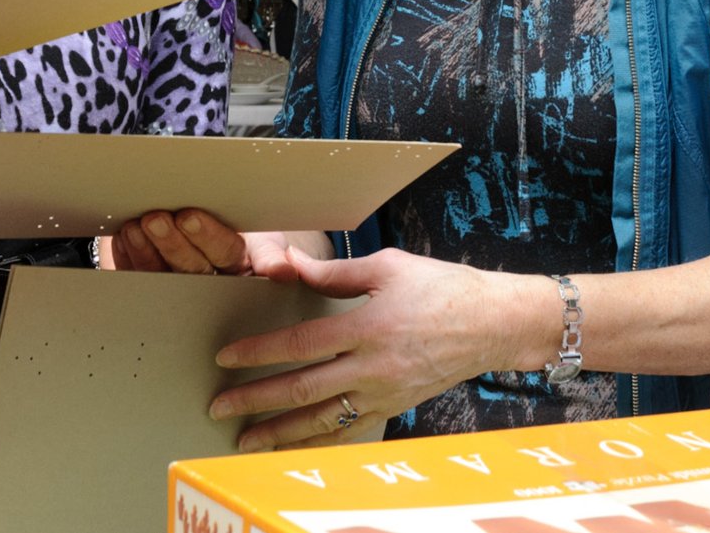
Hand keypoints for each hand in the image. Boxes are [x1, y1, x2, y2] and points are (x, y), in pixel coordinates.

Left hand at [109, 209, 291, 277]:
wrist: (232, 238)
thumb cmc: (250, 238)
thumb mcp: (266, 238)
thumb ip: (271, 254)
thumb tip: (284, 274)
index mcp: (241, 269)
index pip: (225, 252)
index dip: (207, 236)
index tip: (190, 217)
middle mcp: (209, 283)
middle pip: (190, 266)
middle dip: (170, 242)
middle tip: (155, 219)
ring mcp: (178, 287)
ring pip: (160, 273)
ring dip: (144, 250)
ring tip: (134, 227)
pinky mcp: (151, 287)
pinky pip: (136, 275)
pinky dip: (125, 256)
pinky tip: (120, 237)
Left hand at [208, 246, 536, 450]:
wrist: (492, 324)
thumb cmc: (441, 287)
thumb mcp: (388, 266)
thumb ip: (333, 271)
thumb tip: (287, 263)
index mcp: (367, 327)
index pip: (299, 345)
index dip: (258, 352)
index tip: (224, 359)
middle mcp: (372, 368)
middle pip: (302, 391)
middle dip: (255, 401)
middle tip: (217, 407)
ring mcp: (384, 394)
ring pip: (321, 421)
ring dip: (279, 432)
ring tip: (244, 440)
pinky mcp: (394, 408)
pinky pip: (348, 431)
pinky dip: (317, 442)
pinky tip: (293, 447)